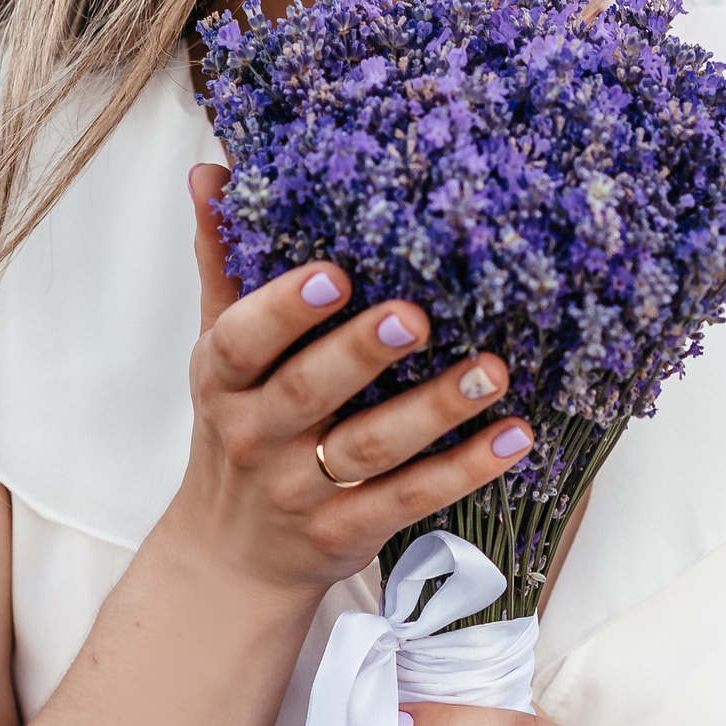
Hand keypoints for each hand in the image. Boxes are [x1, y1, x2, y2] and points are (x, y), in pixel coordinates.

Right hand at [159, 164, 531, 600]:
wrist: (232, 556)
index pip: (242, 340)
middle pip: (310, 391)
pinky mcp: (350, 529)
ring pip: (372, 447)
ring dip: (436, 408)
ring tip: (492, 370)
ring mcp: (303, 489)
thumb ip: (223, 262)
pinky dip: (465, 469)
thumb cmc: (240, 426)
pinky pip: (412, 498)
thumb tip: (211, 169)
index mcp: (225, 378)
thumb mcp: (221, 351)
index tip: (333, 276)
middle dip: (362, 352)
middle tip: (414, 315)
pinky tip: (513, 437)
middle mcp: (258, 434)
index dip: (283, 309)